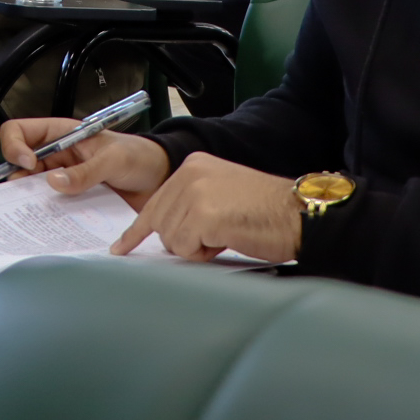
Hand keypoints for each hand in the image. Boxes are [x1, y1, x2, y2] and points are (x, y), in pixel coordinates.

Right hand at [0, 115, 171, 204]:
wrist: (159, 180)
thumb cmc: (139, 157)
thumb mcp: (113, 159)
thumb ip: (86, 170)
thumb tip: (54, 181)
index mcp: (61, 134)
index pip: (19, 131)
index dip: (14, 146)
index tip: (28, 164)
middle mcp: (56, 157)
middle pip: (18, 166)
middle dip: (16, 181)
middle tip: (25, 196)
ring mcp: (62, 181)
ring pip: (32, 192)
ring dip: (31, 203)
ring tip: (37, 214)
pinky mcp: (72, 203)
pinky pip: (52, 211)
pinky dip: (50, 219)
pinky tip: (55, 226)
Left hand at [109, 151, 301, 263]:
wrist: (298, 214)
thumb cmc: (267, 211)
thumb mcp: (221, 196)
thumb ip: (191, 206)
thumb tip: (166, 234)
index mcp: (193, 166)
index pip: (155, 202)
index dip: (138, 231)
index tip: (121, 247)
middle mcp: (189, 173)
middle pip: (161, 226)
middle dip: (185, 241)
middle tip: (218, 234)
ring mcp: (194, 193)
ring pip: (172, 240)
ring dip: (197, 247)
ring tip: (226, 232)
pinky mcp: (203, 215)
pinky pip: (187, 249)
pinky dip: (205, 253)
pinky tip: (227, 238)